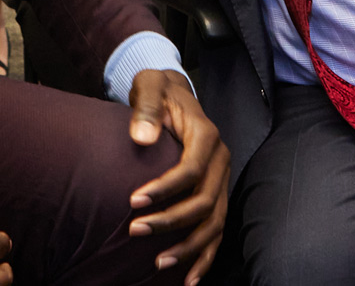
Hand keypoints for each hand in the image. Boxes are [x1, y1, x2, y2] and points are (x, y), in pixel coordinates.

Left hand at [126, 69, 229, 285]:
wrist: (172, 91)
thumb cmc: (158, 90)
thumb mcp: (149, 86)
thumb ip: (146, 109)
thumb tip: (142, 138)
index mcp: (206, 135)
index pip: (191, 169)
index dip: (165, 189)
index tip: (133, 202)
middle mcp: (221, 159)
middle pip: (203, 201)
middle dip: (171, 221)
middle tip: (135, 231)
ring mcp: (221, 179)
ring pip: (214, 222)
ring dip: (189, 246)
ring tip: (159, 263)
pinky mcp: (216, 193)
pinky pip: (216, 229)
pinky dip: (205, 255)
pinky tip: (189, 278)